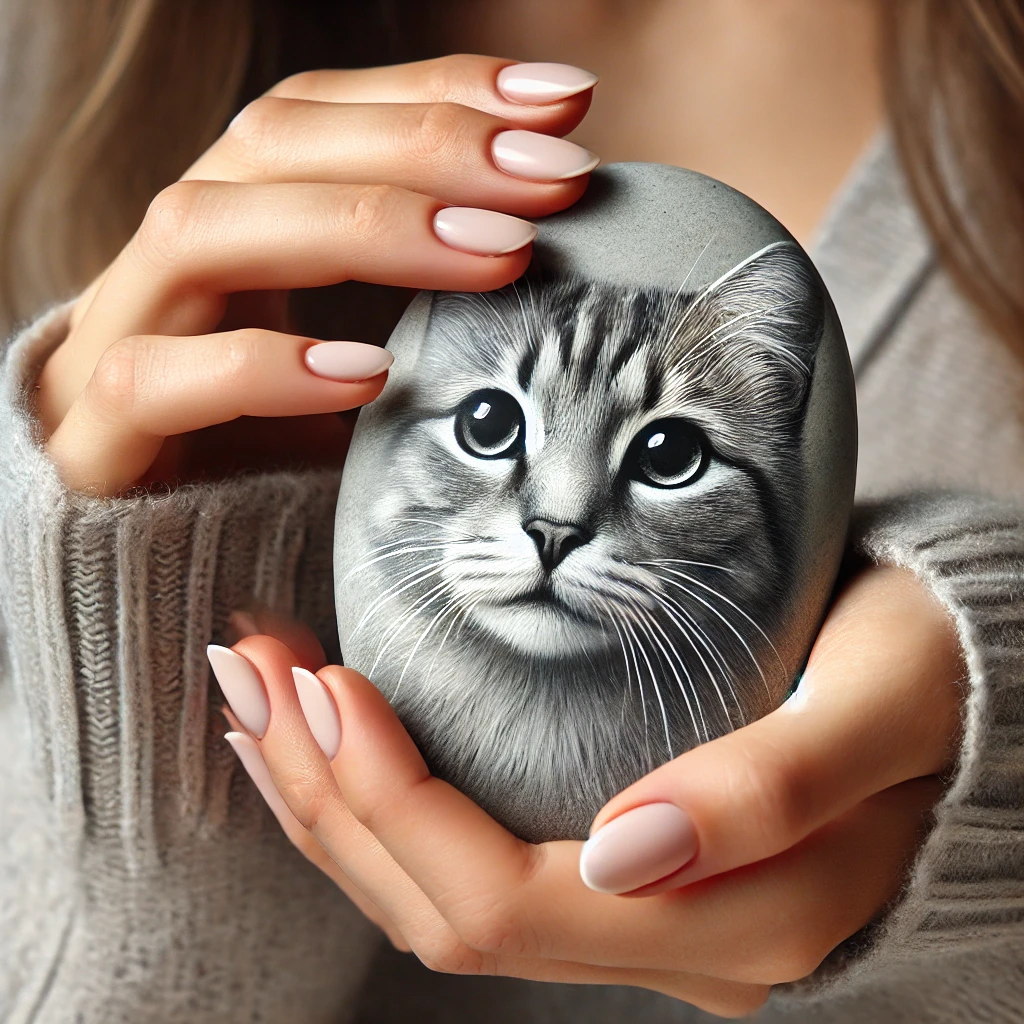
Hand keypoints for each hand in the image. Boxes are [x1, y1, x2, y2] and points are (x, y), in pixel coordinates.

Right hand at [37, 56, 599, 493]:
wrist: (158, 564)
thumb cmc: (281, 457)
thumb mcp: (366, 366)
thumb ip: (428, 302)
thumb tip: (547, 243)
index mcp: (233, 226)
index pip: (323, 115)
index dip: (439, 91)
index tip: (565, 102)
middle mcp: (171, 262)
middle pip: (271, 144)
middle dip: (428, 147)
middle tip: (556, 175)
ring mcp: (118, 340)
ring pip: (202, 231)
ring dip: (363, 227)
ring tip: (500, 253)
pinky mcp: (95, 440)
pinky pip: (156, 378)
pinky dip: (264, 366)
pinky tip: (370, 373)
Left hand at [209, 565, 963, 1017]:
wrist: (954, 686)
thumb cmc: (930, 676)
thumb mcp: (881, 702)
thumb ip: (778, 783)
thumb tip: (630, 848)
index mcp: (726, 916)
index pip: (498, 900)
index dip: (391, 805)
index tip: (326, 687)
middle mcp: (660, 934)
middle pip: (437, 904)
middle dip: (324, 793)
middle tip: (251, 673)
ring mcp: (632, 909)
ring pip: (433, 890)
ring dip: (330, 795)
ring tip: (257, 698)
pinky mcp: (615, 866)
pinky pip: (463, 858)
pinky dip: (380, 798)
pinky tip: (334, 737)